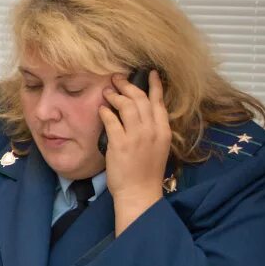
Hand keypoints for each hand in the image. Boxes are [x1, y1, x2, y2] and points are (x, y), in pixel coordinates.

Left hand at [100, 70, 170, 234]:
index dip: (153, 85)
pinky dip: (105, 111)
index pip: (158, 102)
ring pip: (126, 105)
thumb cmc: (146, 172)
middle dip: (128, 85)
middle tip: (117, 78)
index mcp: (163, 131)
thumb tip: (141, 113)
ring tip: (107, 92)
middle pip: (140, 99)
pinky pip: (111, 120)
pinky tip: (101, 109)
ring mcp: (136, 136)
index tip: (149, 73)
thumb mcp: (157, 148)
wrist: (139, 192)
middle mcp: (151, 130)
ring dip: (115, 95)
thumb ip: (152, 130)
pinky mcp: (120, 143)